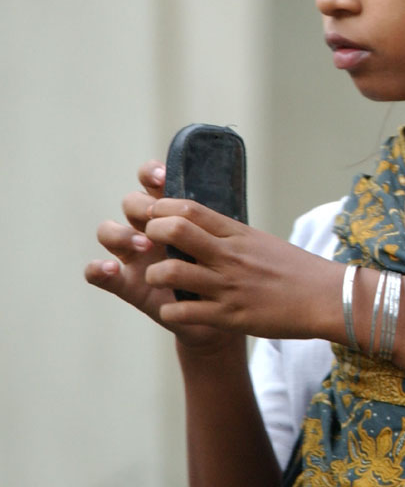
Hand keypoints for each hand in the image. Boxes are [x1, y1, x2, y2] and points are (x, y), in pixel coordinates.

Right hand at [84, 161, 236, 351]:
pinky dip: (97, 269)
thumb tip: (224, 190)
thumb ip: (216, 220)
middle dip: (139, 205)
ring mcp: (135, 257)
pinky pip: (100, 274)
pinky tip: (109, 268)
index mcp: (173, 213)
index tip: (162, 178)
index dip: (150, 174)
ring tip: (144, 245)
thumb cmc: (226, 271)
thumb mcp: (224, 243)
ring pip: (109, 231)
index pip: (153, 183)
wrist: (225, 312)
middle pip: (130, 204)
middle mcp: (150, 229)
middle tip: (156, 220)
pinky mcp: (129, 285)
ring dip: (121, 234)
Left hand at [142, 198, 340, 339]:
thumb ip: (230, 235)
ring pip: (172, 271)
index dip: (161, 209)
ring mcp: (229, 286)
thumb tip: (203, 226)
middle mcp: (230, 256)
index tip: (153, 217)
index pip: (189, 209)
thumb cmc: (295, 269)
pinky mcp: (230, 316)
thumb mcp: (260, 242)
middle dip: (151, 234)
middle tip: (149, 245)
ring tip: (158, 279)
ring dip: (156, 275)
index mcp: (237, 234)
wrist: (326, 297)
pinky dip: (171, 310)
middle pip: (175, 230)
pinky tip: (173, 309)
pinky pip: (186, 312)